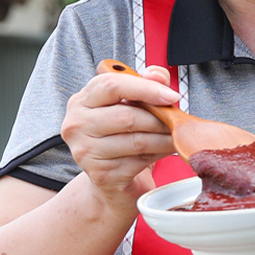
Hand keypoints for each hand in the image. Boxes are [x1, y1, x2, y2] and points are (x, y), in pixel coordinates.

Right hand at [61, 63, 179, 214]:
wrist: (109, 179)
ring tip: (176, 135)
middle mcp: (77, 124)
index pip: (111, 85)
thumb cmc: (120, 135)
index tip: (171, 95)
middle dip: (159, 118)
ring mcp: (85, 151)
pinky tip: (166, 150)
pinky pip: (139, 161)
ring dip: (164, 138)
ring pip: (137, 140)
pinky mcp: (100, 174)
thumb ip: (145, 82)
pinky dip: (159, 154)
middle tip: (177, 120)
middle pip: (127, 116)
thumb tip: (157, 75)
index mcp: (82, 100)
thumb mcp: (130, 104)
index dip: (145, 88)